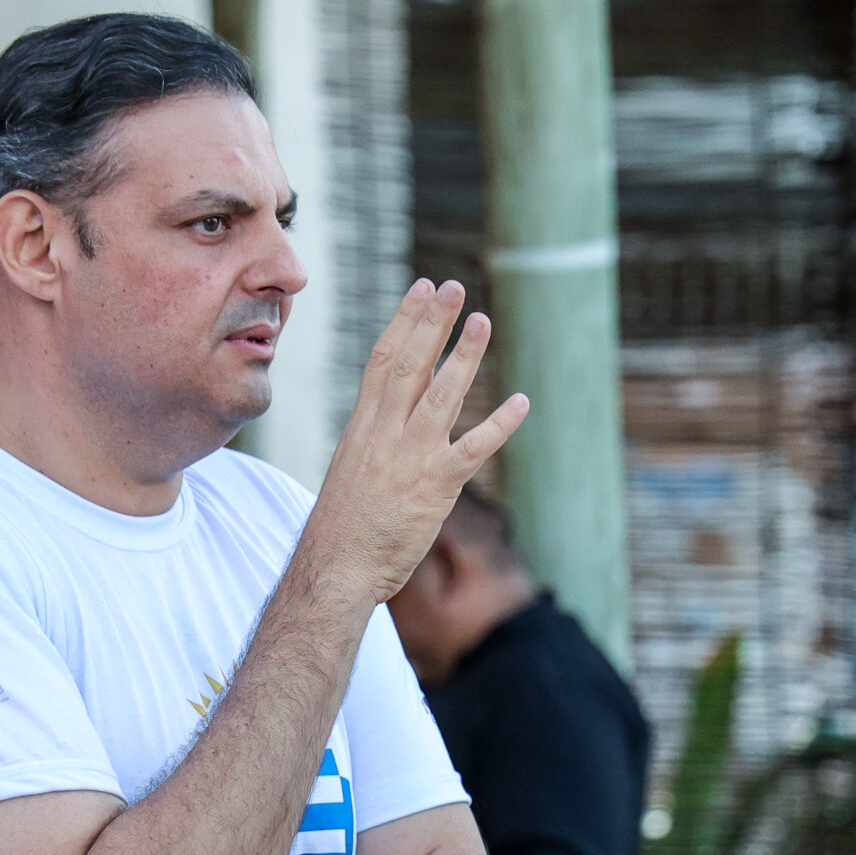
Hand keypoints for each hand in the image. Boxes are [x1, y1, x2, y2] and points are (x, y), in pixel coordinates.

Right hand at [311, 279, 529, 599]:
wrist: (334, 569)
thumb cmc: (343, 529)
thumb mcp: (352, 472)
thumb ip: (375, 443)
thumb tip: (391, 427)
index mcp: (362, 427)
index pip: (383, 360)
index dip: (405, 320)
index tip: (421, 288)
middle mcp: (384, 434)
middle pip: (409, 364)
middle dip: (432, 322)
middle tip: (453, 286)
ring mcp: (409, 458)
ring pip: (440, 395)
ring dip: (464, 356)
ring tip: (482, 321)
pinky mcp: (433, 487)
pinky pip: (472, 449)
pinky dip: (498, 424)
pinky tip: (521, 403)